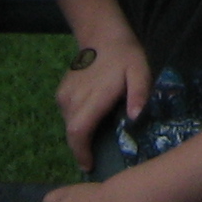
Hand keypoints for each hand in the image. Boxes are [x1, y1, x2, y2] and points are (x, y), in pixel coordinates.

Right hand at [58, 40, 151, 164]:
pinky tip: (91, 119)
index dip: (81, 152)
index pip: (78, 131)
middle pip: (72, 133)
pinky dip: (77, 122)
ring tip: (96, 139)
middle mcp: (74, 98)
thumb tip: (135, 118)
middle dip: (81, 149)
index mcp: (94, 96)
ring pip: (68, 124)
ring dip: (80, 134)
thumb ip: (139, 94)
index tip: (89, 166)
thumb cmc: (125, 56)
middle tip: (95, 157)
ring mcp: (65, 94)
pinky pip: (67, 114)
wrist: (102, 35)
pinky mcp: (62, 92)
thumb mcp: (140, 72)